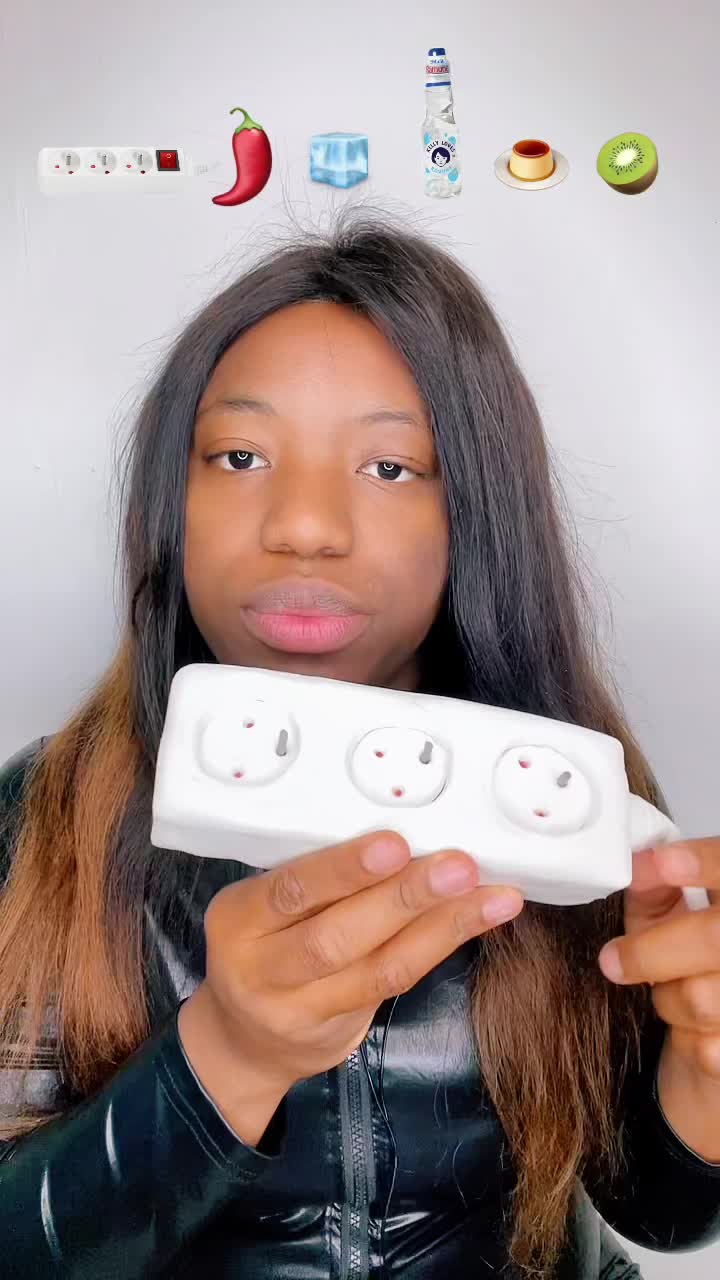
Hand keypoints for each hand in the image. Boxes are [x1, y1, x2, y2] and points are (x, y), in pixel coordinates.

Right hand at [181, 832, 523, 1108]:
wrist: (243, 1041)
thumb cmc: (263, 944)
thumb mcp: (263, 906)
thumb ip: (315, 879)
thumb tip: (401, 826)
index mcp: (238, 918)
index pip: (291, 890)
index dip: (344, 870)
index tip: (395, 844)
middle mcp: (262, 968)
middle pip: (336, 937)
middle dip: (404, 898)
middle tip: (458, 867)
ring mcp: (300, 1009)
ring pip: (379, 967)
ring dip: (443, 926)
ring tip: (491, 897)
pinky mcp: (339, 1033)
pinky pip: (397, 984)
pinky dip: (441, 945)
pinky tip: (478, 919)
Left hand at [598, 838, 719, 1091]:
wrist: (709, 1030)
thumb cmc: (687, 960)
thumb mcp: (666, 913)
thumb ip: (654, 884)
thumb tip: (636, 864)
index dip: (703, 863)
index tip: (662, 862)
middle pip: (714, 938)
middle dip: (652, 952)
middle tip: (613, 960)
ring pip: (702, 999)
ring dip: (669, 1000)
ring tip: (666, 994)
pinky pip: (707, 1049)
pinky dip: (686, 1040)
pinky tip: (689, 1031)